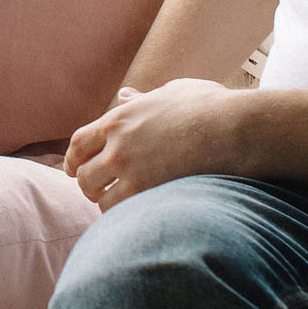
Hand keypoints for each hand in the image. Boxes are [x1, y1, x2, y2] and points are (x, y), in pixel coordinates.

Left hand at [64, 79, 239, 208]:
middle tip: (96, 192)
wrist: (235, 127)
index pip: (79, 143)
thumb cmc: (210, 106)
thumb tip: (124, 96)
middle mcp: (118, 145)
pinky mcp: (149, 192)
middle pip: (83, 173)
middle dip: (86, 184)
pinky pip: (120, 211)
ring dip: (104, 202)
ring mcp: (131, 170)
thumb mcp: (171, 93)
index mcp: (119, 119)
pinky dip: (121, 215)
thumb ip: (142, 99)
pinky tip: (132, 215)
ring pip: (98, 196)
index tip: (73, 168)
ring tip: (116, 205)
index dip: (72, 159)